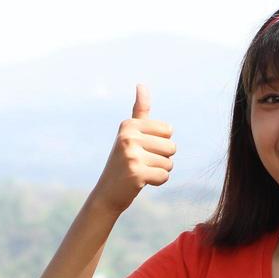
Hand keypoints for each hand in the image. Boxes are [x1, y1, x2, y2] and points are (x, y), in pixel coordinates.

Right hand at [90, 84, 175, 215]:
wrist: (107, 193)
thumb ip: (140, 110)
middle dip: (162, 158)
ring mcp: (131, 155)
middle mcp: (128, 137)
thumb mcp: (129, 133)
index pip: (168, 130)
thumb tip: (142, 84)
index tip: (142, 149)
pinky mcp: (136, 174)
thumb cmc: (124, 161)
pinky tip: (141, 182)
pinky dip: (157, 182)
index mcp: (128, 125)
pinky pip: (164, 176)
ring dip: (159, 170)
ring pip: (169, 163)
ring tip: (141, 172)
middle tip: (142, 163)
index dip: (161, 142)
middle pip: (171, 146)